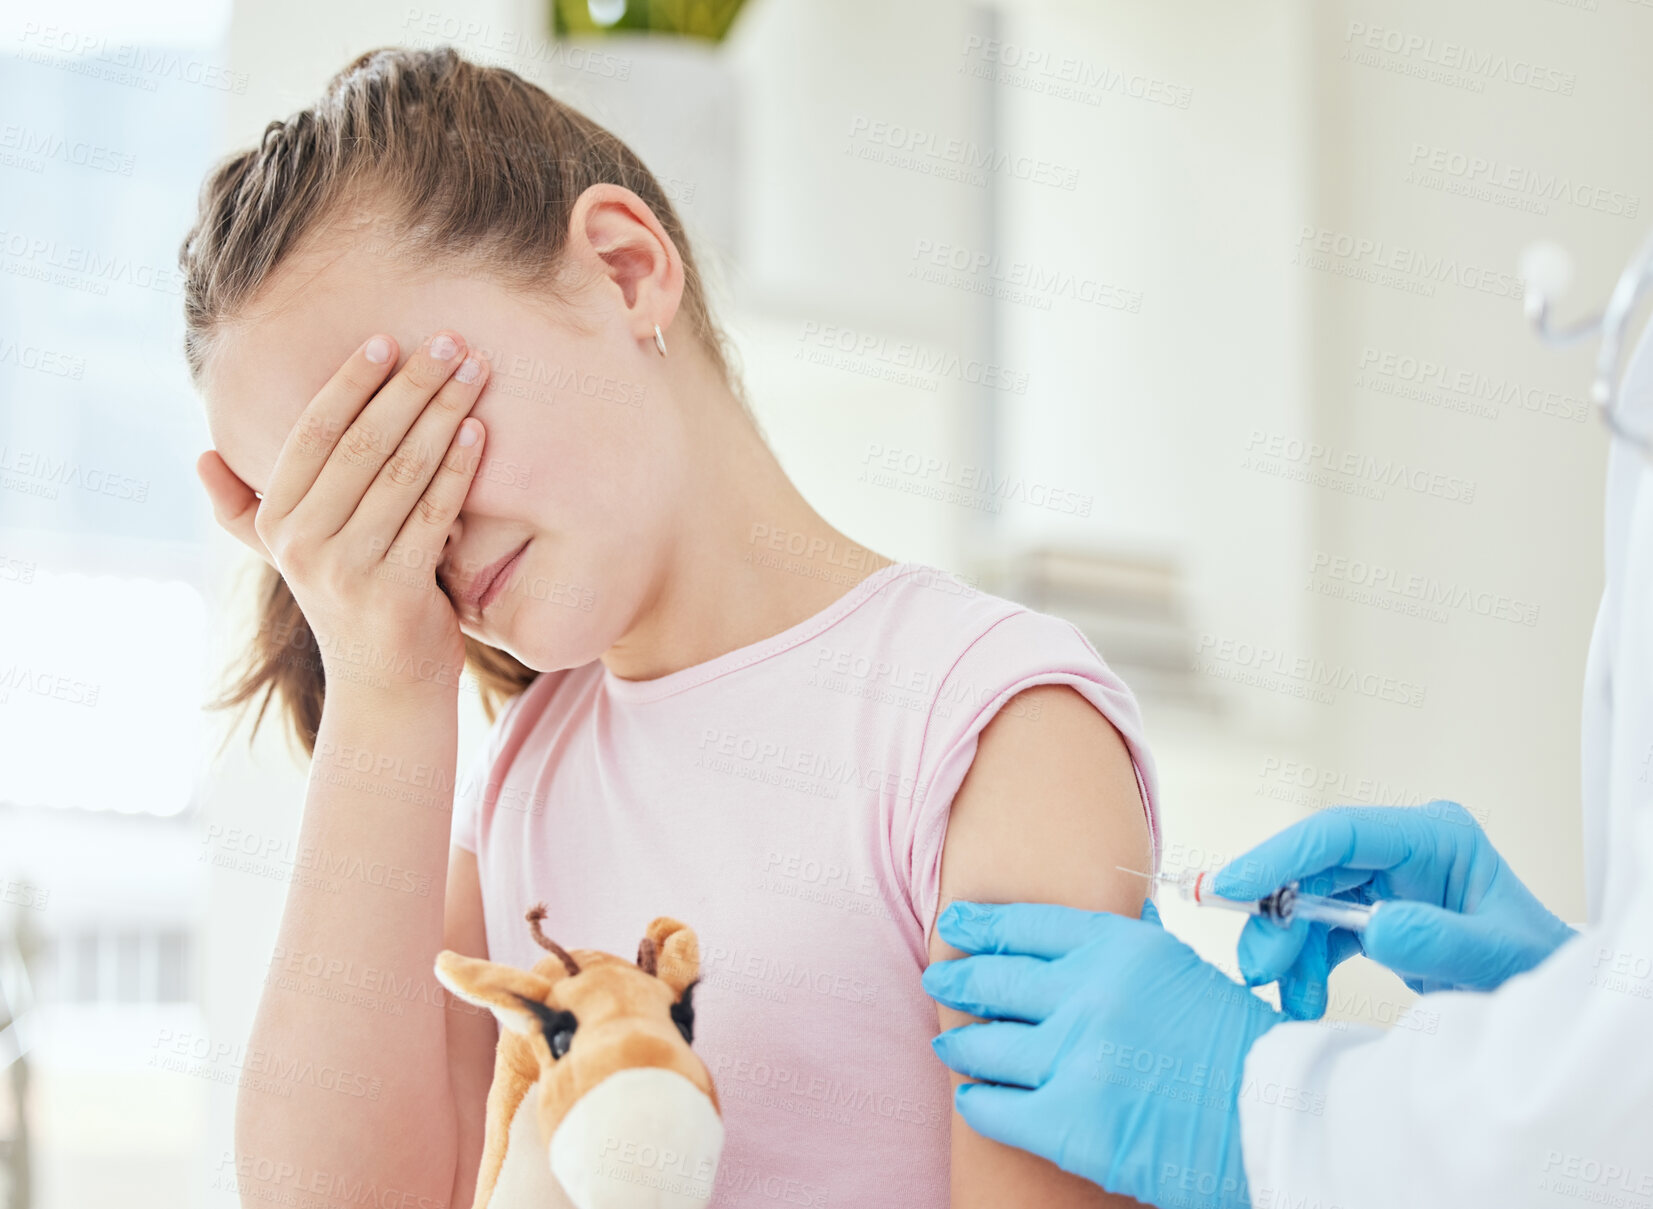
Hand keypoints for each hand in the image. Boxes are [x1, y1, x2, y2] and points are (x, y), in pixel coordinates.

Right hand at [197, 331, 489, 695]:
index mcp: (277, 522)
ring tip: (474, 372)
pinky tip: (479, 430)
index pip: (314, 435)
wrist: (387, 689)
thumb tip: (203, 458)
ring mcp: (349, 570)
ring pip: (402, 472)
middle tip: (449, 342)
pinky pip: (433, 514)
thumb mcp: (288, 559)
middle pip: (364, 444)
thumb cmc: (351, 604)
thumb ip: (246, 511)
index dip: (350, 384)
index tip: (387, 342)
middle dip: (411, 386)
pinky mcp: (397, 591)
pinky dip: (458, 468)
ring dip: (442, 414)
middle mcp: (304, 543)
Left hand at [923, 899, 1280, 1208]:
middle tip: (940, 981)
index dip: (981, 926)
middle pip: (993, 980)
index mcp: (1119, 947)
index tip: (955, 926)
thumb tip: (1114, 912)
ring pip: (985, 1045)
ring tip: (952, 1048)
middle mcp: (1090, 994)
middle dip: (956, 981)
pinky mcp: (1070, 1122)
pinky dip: (978, 1101)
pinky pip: (995, 1106)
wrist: (1279, 1120)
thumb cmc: (1238, 1047)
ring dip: (962, 1047)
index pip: (1025, 925)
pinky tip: (973, 1097)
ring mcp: (1076, 1058)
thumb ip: (1137, 944)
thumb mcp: (1185, 970)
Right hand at [1210, 801, 1577, 1015]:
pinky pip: (1321, 929)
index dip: (1279, 856)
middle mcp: (1403, 848)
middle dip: (1279, 918)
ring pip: (1308, 899)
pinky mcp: (1376, 910)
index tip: (1230, 888)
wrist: (1554, 1007)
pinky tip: (1306, 998)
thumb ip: (1439, 941)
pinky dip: (1306, 964)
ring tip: (1294, 999)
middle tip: (1258, 968)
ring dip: (1290, 950)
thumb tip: (1373, 926)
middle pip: (1313, 867)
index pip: (1339, 833)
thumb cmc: (1536, 972)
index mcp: (1435, 836)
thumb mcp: (1499, 960)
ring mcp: (1388, 878)